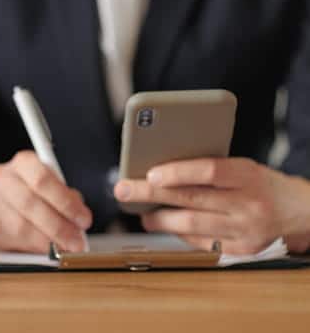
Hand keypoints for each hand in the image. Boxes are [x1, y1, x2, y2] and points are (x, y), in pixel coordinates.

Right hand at [0, 151, 91, 252]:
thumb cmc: (25, 193)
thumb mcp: (47, 186)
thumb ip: (64, 196)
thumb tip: (80, 217)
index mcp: (23, 163)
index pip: (43, 179)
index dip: (65, 202)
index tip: (84, 219)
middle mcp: (3, 178)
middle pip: (30, 203)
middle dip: (59, 225)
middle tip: (77, 240)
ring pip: (22, 226)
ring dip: (49, 240)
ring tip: (67, 247)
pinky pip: (16, 241)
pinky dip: (38, 247)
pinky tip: (51, 249)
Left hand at [113, 157, 309, 253]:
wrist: (298, 210)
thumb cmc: (258, 182)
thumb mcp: (241, 166)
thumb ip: (208, 168)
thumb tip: (159, 169)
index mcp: (247, 174)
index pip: (209, 171)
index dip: (178, 172)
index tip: (150, 173)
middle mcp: (247, 203)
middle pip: (192, 199)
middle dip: (151, 195)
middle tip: (123, 190)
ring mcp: (245, 230)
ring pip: (193, 226)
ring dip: (160, 220)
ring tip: (141, 214)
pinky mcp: (242, 250)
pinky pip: (202, 243)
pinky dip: (180, 234)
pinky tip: (166, 226)